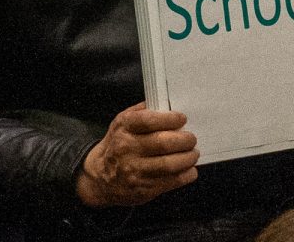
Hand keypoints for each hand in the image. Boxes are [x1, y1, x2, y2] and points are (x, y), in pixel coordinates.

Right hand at [75, 102, 199, 207]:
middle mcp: (128, 149)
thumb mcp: (123, 122)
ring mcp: (135, 171)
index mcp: (124, 128)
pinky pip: (170, 182)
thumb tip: (168, 105)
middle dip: (184, 140)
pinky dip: (186, 175)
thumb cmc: (118, 144)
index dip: (169, 119)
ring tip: (193, 153)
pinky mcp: (143, 189)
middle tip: (192, 138)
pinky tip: (190, 169)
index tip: (182, 119)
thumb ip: (143, 111)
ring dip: (187, 158)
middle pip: (163, 143)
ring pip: (169, 165)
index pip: (149, 121)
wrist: (100, 177)